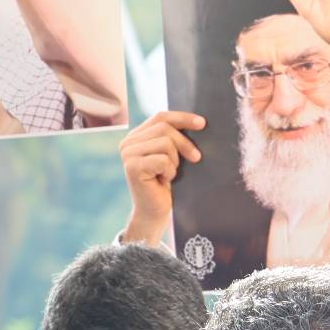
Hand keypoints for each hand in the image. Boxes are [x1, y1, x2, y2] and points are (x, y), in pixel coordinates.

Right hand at [117, 111, 205, 244]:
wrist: (156, 212)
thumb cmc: (167, 185)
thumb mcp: (172, 156)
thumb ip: (175, 137)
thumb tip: (198, 122)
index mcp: (137, 136)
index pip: (161, 117)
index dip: (182, 118)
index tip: (202, 124)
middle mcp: (128, 142)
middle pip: (164, 128)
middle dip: (185, 143)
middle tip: (196, 159)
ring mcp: (128, 154)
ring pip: (165, 143)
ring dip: (175, 161)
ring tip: (170, 174)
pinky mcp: (132, 167)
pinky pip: (162, 160)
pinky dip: (170, 171)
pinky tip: (163, 181)